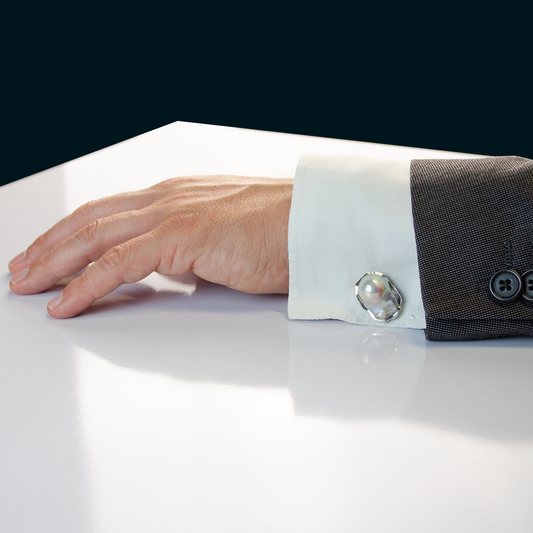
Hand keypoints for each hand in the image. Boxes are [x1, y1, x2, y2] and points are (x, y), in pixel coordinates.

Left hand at [8, 175, 293, 317]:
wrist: (317, 222)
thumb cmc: (282, 230)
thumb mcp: (225, 238)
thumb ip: (193, 249)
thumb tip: (176, 268)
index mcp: (177, 195)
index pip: (108, 212)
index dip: (71, 232)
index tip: (50, 253)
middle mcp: (168, 198)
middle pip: (91, 221)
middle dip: (50, 246)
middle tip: (22, 270)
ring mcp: (173, 214)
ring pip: (95, 238)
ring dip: (55, 262)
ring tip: (28, 285)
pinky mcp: (183, 237)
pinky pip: (119, 264)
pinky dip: (86, 283)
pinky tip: (66, 303)